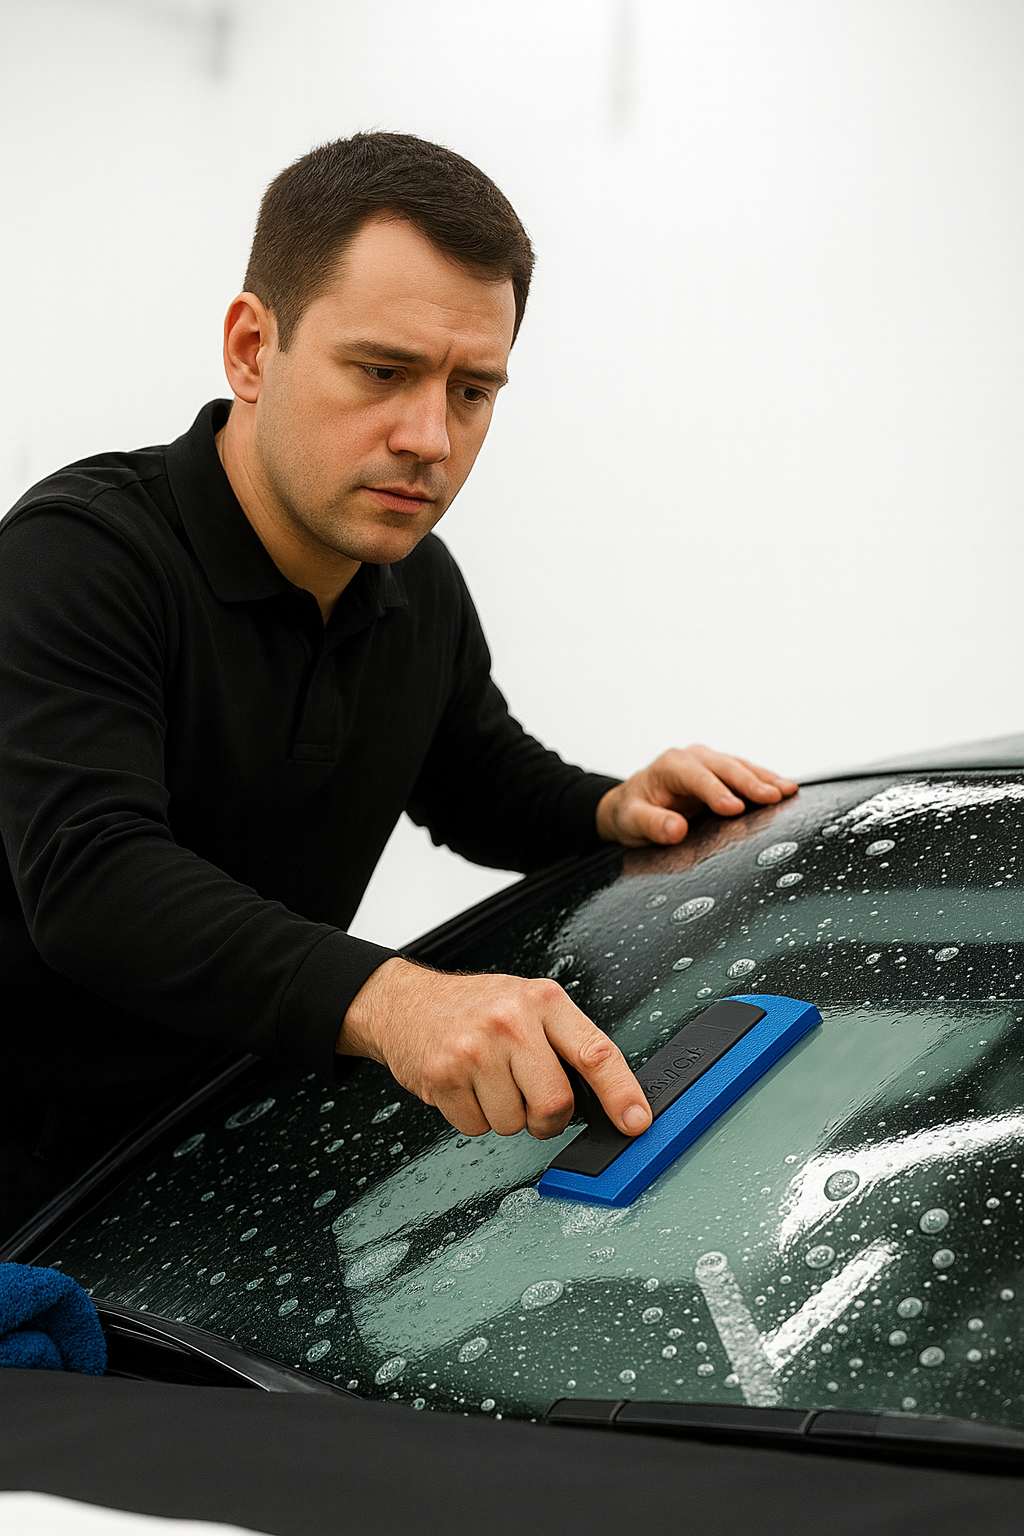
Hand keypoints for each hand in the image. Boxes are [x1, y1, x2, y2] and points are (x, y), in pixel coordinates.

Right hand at [337, 957, 652, 1140]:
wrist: (406, 1003)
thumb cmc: (476, 1006)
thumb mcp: (530, 1004)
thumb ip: (567, 1043)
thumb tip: (613, 1099)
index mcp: (543, 1000)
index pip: (595, 1052)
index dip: (621, 1093)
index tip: (636, 1122)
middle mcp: (509, 1022)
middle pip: (554, 1103)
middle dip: (548, 1117)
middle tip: (532, 1099)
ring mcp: (473, 1051)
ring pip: (513, 1123)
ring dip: (506, 1115)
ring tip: (490, 1080)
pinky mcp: (441, 1078)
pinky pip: (476, 1128)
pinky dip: (475, 1117)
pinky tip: (466, 1086)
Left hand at [596, 744, 797, 847]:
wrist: (631, 804)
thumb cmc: (632, 812)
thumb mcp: (631, 822)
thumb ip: (652, 824)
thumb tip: (676, 830)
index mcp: (670, 766)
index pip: (697, 777)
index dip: (716, 792)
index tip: (735, 808)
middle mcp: (692, 758)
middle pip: (725, 768)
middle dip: (750, 782)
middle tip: (774, 796)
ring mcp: (709, 763)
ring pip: (741, 767)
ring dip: (765, 779)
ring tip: (788, 790)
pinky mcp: (722, 773)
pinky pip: (746, 774)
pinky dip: (765, 781)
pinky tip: (784, 789)